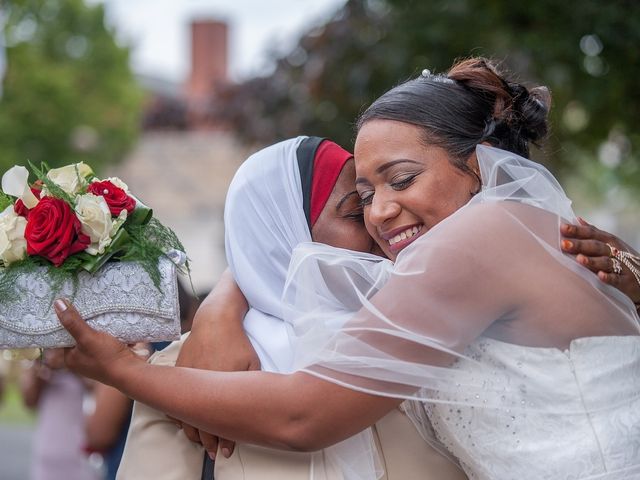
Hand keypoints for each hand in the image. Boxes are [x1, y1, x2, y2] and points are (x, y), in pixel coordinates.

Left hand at [54, 299, 142, 385]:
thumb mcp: (87, 337)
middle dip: (88, 323)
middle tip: (91, 308)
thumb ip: (73, 322)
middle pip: (81, 336)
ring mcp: (98, 359)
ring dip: (103, 328)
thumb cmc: (107, 357)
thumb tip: (57, 302)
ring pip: (97, 337)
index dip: (67, 321)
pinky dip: (114, 334)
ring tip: (105, 314)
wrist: (132, 372)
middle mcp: (82, 361)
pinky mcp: (112, 357)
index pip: (64, 336)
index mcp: (71, 359)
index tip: (71, 306)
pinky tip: (118, 326)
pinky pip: (110, 341)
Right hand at [171, 303, 260, 459]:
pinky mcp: (179, 371)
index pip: (217, 423)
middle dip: (207, 441)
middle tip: (214, 453)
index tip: (225, 452)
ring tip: (201, 441)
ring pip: (184, 414)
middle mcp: (200, 386)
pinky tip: (186, 421)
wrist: (215, 319)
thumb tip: (256, 408)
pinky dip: (180, 413)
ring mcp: (186, 379)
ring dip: (192, 430)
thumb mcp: (252, 364)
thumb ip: (250, 387)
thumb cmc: (237, 342)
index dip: (221, 441)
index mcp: (219, 387)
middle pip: (199, 423)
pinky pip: (175, 399)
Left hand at [561, 218, 639, 304]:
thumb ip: (593, 232)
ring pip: (606, 262)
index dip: (577, 231)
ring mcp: (622, 266)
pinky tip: (600, 276)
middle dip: (580, 245)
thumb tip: (577, 219)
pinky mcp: (627, 281)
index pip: (592, 233)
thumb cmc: (622, 258)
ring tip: (579, 259)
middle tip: (564, 244)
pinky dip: (609, 277)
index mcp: (609, 240)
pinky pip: (617, 279)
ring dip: (592, 261)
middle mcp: (616, 251)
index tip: (562, 228)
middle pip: (596, 246)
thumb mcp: (610, 242)